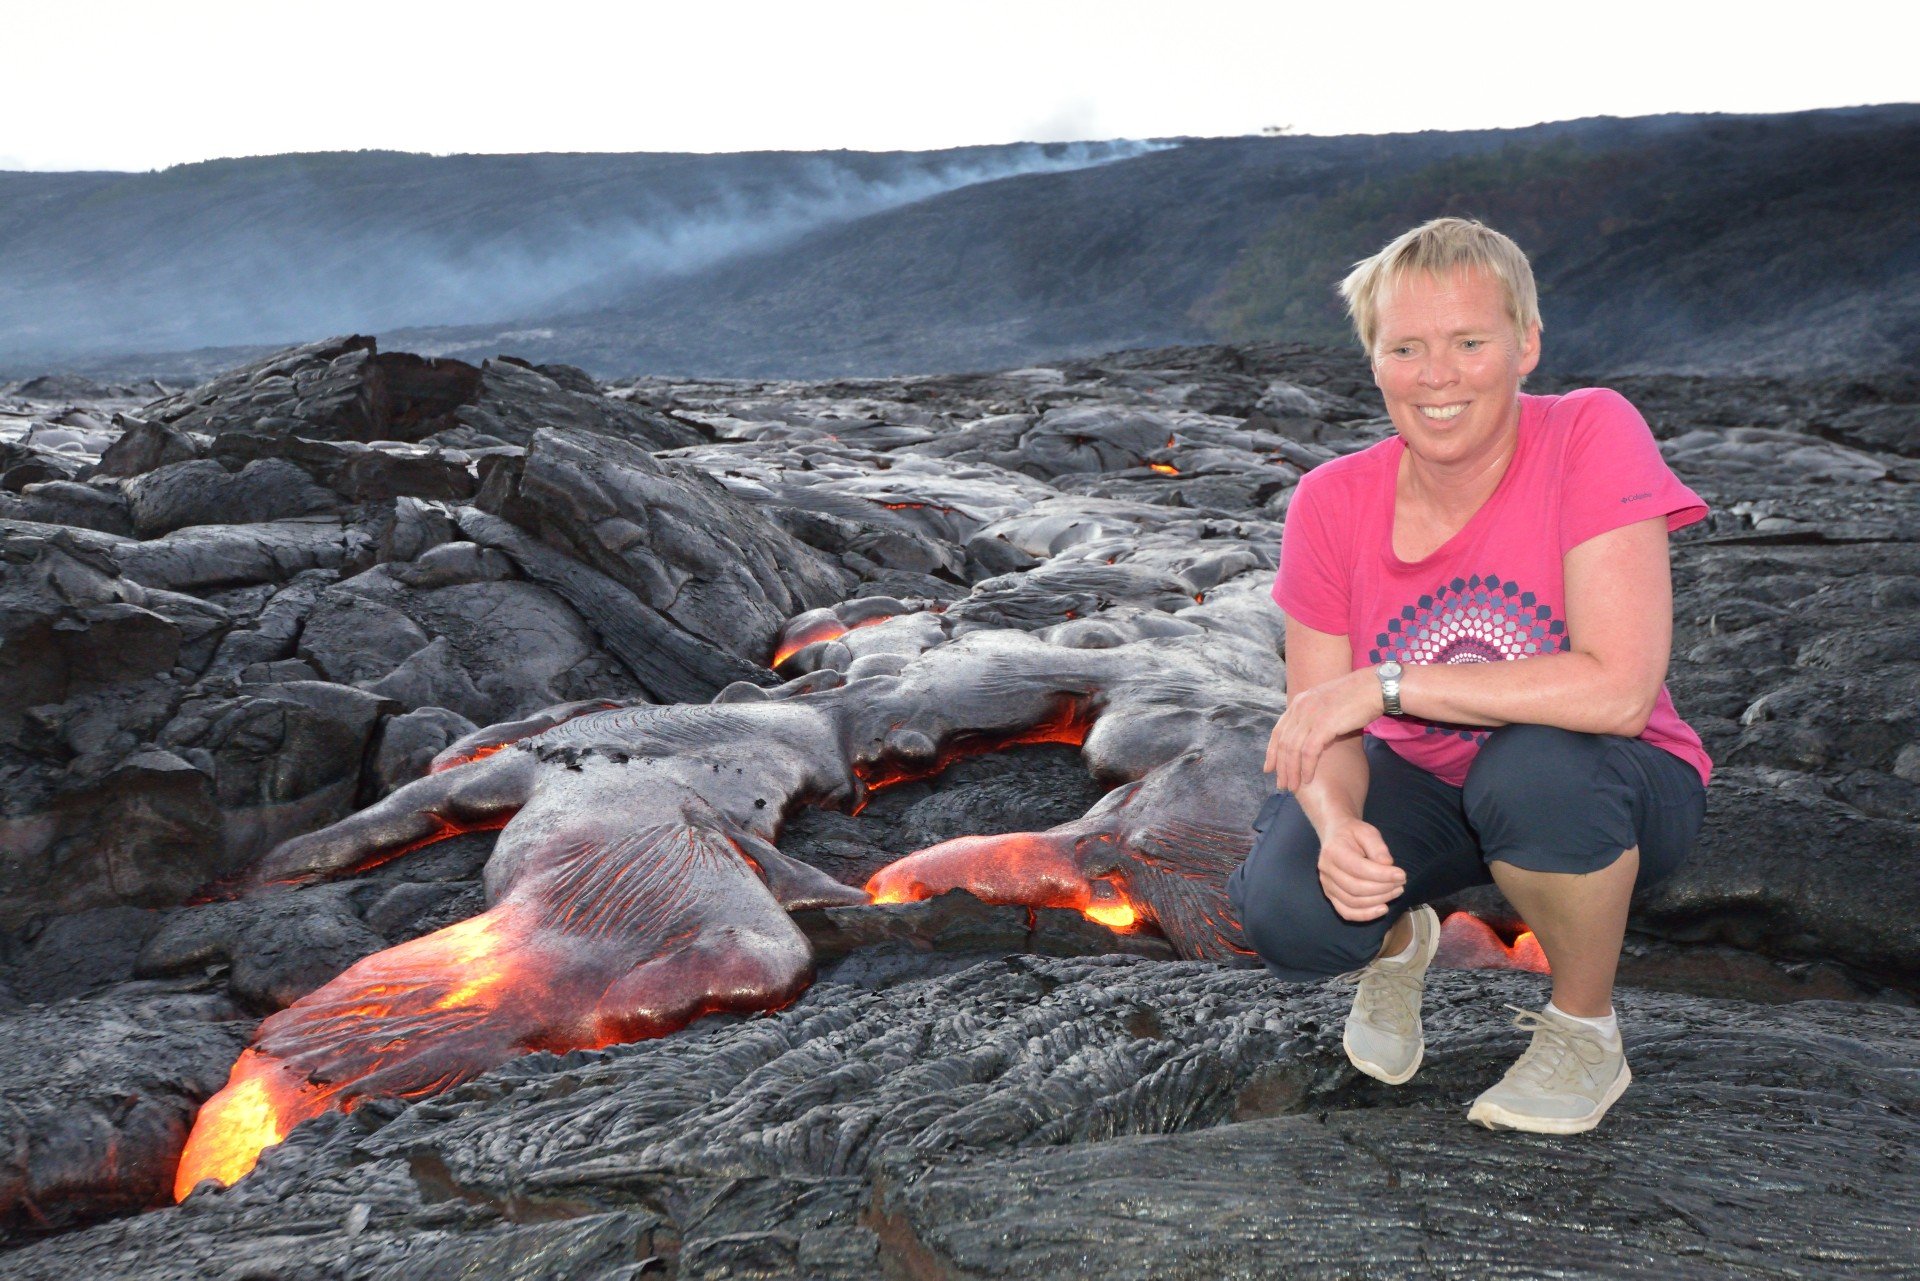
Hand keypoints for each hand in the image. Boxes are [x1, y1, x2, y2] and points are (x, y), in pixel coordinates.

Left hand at [1264, 668, 1383, 791]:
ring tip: (1293, 787)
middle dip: (1280, 767)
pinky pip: (1309, 751)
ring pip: (1293, 749)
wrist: (1374, 687)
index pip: (1278, 731)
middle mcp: (1300, 708)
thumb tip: (1310, 733)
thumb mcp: (1326, 702)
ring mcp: (1311, 715)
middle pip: (1283, 743)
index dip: (1272, 752)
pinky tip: (1308, 779)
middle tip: (1281, 785)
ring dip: (1291, 771)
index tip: (1269, 769)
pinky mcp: (1324, 724)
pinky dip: (1306, 768)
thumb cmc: (1357, 696)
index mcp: (1299, 702)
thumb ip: (1314, 715)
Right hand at [1316, 817, 1403, 921]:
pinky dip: (1365, 915)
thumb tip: (1387, 865)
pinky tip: (1382, 909)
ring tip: (1396, 891)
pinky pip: (1346, 912)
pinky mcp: (1331, 896)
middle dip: (1383, 888)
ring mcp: (1327, 885)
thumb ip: (1378, 847)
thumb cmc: (1353, 834)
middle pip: (1356, 888)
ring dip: (1378, 900)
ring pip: (1353, 902)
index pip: (1358, 868)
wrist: (1336, 836)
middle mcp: (1326, 870)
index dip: (1382, 875)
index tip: (1401, 875)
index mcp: (1333, 852)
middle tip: (1401, 883)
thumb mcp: (1367, 831)